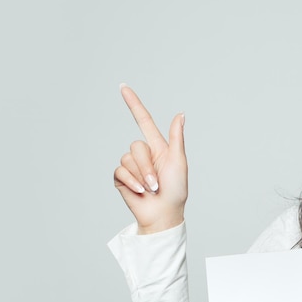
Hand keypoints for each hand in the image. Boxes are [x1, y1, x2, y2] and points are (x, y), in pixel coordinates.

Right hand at [113, 85, 187, 233]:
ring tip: (151, 189)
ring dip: (141, 176)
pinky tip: (139, 191)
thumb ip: (176, 138)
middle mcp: (144, 155)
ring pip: (128, 158)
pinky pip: (120, 171)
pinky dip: (131, 181)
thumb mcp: (179, 162)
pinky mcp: (121, 178)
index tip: (123, 87)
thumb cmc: (176, 191)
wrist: (163, 214)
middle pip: (136, 145)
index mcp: (158, 147)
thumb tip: (180, 114)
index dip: (133, 104)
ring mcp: (132, 167)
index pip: (142, 120)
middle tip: (157, 183)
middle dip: (147, 166)